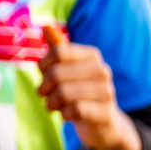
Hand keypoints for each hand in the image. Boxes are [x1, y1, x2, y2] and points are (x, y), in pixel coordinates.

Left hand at [38, 24, 141, 149]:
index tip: (43, 75)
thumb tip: (46, 26)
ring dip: (52, 103)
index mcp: (93, 56)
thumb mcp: (69, 70)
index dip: (44, 65)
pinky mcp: (106, 112)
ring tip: (53, 107)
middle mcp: (102, 70)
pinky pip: (75, 109)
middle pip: (57, 72)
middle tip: (44, 96)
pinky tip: (68, 115)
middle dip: (44, 87)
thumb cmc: (81, 94)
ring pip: (64, 92)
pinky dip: (65, 114)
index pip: (59, 51)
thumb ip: (59, 49)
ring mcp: (107, 92)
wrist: (104, 124)